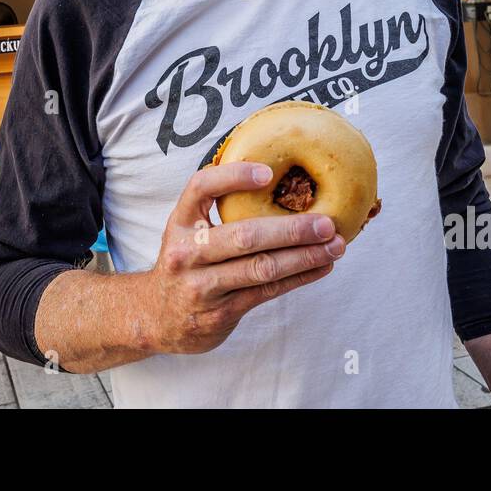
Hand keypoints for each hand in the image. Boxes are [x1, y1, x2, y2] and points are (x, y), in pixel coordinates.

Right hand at [141, 161, 344, 355]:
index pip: (200, 188)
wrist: (156, 317)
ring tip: (335, 247)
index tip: (268, 173)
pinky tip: (321, 267)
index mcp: (180, 222)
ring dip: (304, 257)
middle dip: (291, 229)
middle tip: (327, 223)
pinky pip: (267, 292)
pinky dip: (298, 278)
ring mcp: (202, 285)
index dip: (233, 177)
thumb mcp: (187, 230)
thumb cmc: (186, 262)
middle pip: (244, 236)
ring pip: (261, 268)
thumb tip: (277, 181)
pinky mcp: (220, 312)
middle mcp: (187, 252)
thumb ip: (217, 210)